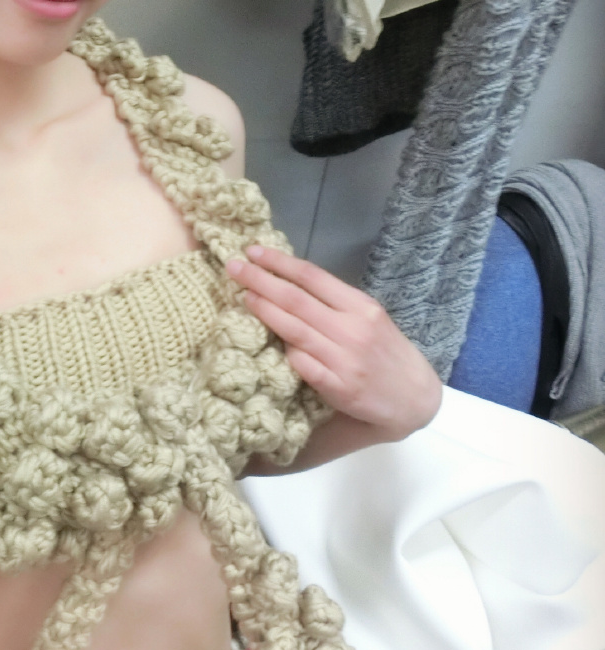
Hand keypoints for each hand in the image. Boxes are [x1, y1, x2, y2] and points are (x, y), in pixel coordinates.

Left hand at [226, 245, 441, 440]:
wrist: (415, 398)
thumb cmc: (387, 353)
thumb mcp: (370, 319)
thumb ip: (335, 304)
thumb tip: (289, 284)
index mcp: (361, 306)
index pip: (313, 277)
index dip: (280, 262)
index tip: (253, 251)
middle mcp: (352, 329)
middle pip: (297, 299)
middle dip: (261, 280)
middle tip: (233, 267)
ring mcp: (344, 359)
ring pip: (294, 330)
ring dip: (264, 311)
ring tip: (243, 295)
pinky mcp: (338, 388)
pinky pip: (302, 364)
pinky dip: (285, 351)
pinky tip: (264, 342)